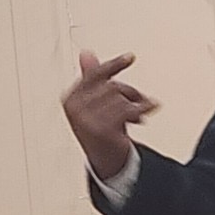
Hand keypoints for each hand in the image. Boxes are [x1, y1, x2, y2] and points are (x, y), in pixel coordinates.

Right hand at [61, 49, 156, 179]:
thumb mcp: (96, 102)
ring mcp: (86, 119)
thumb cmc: (102, 129)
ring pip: (120, 98)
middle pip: (111, 86)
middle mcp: (74, 107)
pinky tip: (143, 117)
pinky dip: (140, 111)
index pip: (95, 75)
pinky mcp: (101, 129)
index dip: (114, 65)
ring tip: (137, 117)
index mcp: (70, 98)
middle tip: (139, 103)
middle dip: (129, 93)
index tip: (131, 57)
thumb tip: (86, 54)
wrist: (107, 161)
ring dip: (135, 106)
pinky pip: (126, 109)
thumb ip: (92, 78)